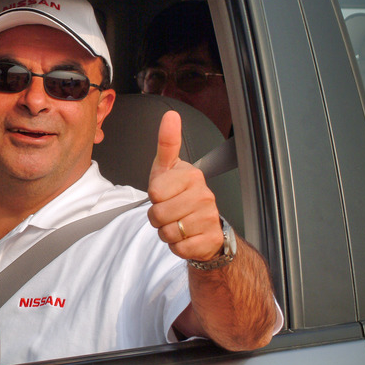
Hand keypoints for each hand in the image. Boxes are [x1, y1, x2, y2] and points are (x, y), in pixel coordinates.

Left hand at [146, 111, 222, 261]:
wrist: (204, 226)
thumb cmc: (180, 195)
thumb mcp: (168, 168)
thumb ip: (167, 143)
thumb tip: (170, 116)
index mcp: (192, 176)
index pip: (155, 191)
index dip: (154, 197)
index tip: (164, 193)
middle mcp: (204, 195)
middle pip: (158, 214)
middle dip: (157, 217)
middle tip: (170, 212)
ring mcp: (209, 218)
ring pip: (167, 232)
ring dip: (166, 232)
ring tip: (177, 223)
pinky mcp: (209, 240)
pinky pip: (178, 248)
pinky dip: (176, 246)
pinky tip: (186, 236)